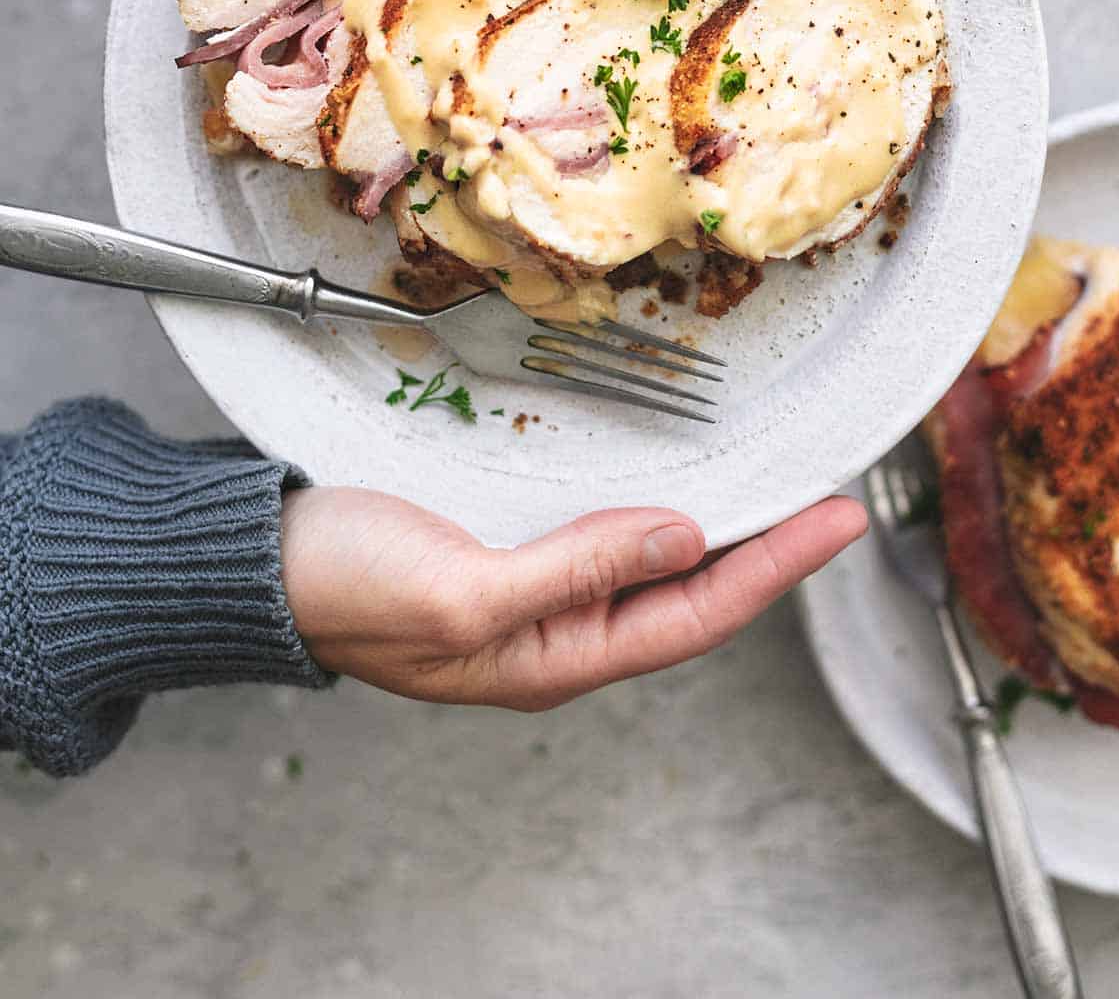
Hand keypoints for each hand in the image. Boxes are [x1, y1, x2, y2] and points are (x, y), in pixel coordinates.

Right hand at [281, 487, 864, 708]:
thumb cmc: (346, 587)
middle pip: (689, 593)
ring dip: (719, 526)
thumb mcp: (461, 590)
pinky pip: (604, 531)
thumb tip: (686, 539)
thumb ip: (575, 569)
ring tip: (777, 489)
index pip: (696, 614)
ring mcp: (534, 588)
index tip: (839, 520)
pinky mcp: (508, 545)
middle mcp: (558, 628)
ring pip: (652, 561)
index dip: (777, 566)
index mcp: (553, 656)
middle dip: (767, 550)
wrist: (261, 563)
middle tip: (831, 501)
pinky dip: (652, 503)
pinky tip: (673, 480)